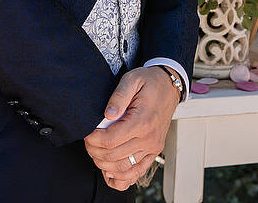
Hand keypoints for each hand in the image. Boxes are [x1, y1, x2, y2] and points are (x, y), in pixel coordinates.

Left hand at [84, 67, 180, 189]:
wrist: (170, 87)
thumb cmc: (150, 82)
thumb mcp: (132, 79)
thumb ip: (118, 96)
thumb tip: (108, 114)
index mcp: (142, 121)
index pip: (110, 140)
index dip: (93, 139)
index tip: (88, 132)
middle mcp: (149, 138)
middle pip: (113, 156)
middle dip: (94, 151)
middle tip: (89, 141)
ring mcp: (152, 147)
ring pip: (123, 168)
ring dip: (104, 164)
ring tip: (97, 152)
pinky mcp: (153, 152)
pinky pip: (136, 173)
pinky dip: (121, 178)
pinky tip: (110, 172)